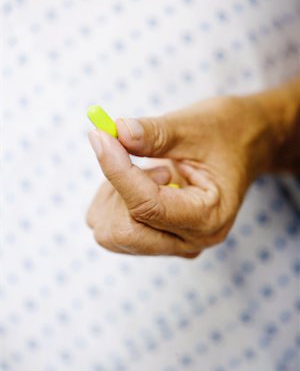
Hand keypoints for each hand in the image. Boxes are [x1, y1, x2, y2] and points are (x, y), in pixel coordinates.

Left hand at [87, 77, 299, 257]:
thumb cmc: (224, 134)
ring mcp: (175, 244)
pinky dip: (114, 202)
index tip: (100, 136)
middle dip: (115, 188)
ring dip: (113, 195)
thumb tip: (114, 132)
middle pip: (123, 232)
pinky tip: (141, 182)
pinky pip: (114, 230)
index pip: (146, 206)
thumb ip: (153, 133)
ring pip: (112, 234)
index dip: (116, 170)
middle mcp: (191, 240)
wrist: (243, 147)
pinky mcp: (160, 239)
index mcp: (208, 216)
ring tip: (148, 168)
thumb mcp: (192, 126)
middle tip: (132, 154)